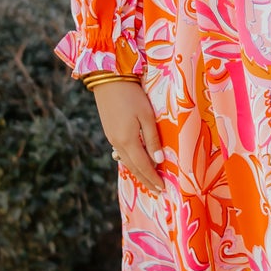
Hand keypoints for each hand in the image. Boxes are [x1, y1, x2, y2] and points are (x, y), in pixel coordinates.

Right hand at [89, 77, 164, 192]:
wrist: (108, 79)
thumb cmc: (132, 95)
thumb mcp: (147, 116)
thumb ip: (152, 139)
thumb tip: (158, 160)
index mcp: (127, 140)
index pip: (143, 166)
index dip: (153, 178)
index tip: (163, 189)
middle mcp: (117, 143)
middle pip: (133, 167)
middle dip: (146, 180)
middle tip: (157, 191)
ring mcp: (111, 138)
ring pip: (126, 161)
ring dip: (138, 172)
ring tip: (148, 181)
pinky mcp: (109, 132)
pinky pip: (121, 153)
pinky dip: (131, 162)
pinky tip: (136, 163)